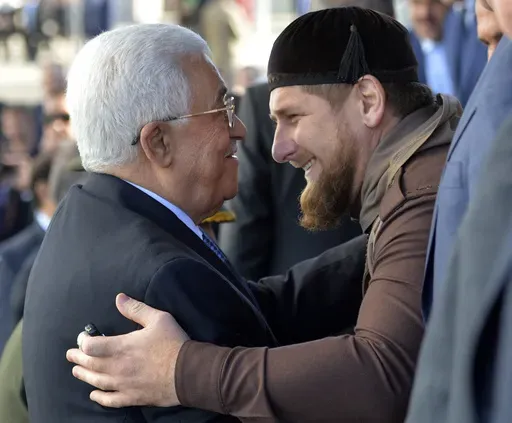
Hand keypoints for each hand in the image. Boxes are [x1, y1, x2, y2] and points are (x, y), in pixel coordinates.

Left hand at [66, 293, 189, 407]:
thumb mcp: (158, 319)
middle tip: (71, 355)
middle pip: (90, 364)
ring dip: (84, 376)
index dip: (83, 342)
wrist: (188, 371)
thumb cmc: (173, 343)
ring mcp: (124, 384)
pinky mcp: (132, 397)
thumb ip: (136, 309)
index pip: (92, 346)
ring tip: (76, 371)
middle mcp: (118, 367)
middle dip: (78, 358)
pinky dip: (99, 397)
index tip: (82, 338)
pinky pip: (110, 400)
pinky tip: (94, 394)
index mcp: (122, 346)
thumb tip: (119, 298)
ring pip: (96, 381)